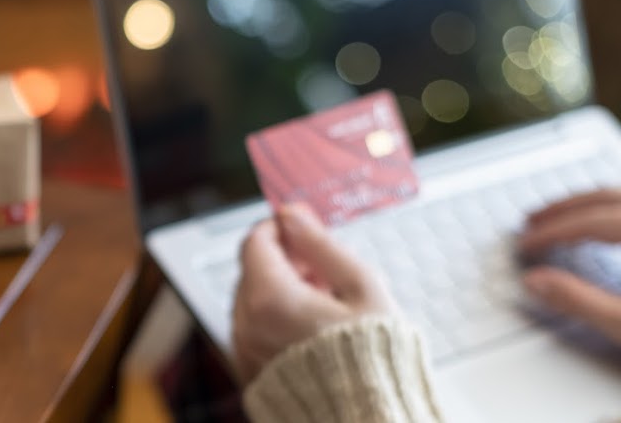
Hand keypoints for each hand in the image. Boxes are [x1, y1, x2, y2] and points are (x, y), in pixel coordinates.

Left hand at [232, 204, 392, 381]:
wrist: (368, 419)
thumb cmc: (375, 360)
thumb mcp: (361, 288)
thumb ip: (321, 246)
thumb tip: (293, 217)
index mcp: (271, 299)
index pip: (256, 241)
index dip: (280, 227)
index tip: (302, 226)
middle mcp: (247, 326)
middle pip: (252, 270)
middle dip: (284, 260)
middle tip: (324, 268)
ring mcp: (245, 351)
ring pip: (251, 300)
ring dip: (279, 289)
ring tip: (324, 301)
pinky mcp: (250, 372)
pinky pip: (252, 330)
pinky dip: (273, 319)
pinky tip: (310, 327)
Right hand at [520, 188, 620, 354]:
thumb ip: (577, 300)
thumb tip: (534, 282)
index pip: (592, 221)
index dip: (552, 232)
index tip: (526, 243)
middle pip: (604, 198)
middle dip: (562, 210)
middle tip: (530, 223)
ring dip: (584, 204)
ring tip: (553, 217)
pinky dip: (608, 207)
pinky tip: (590, 217)